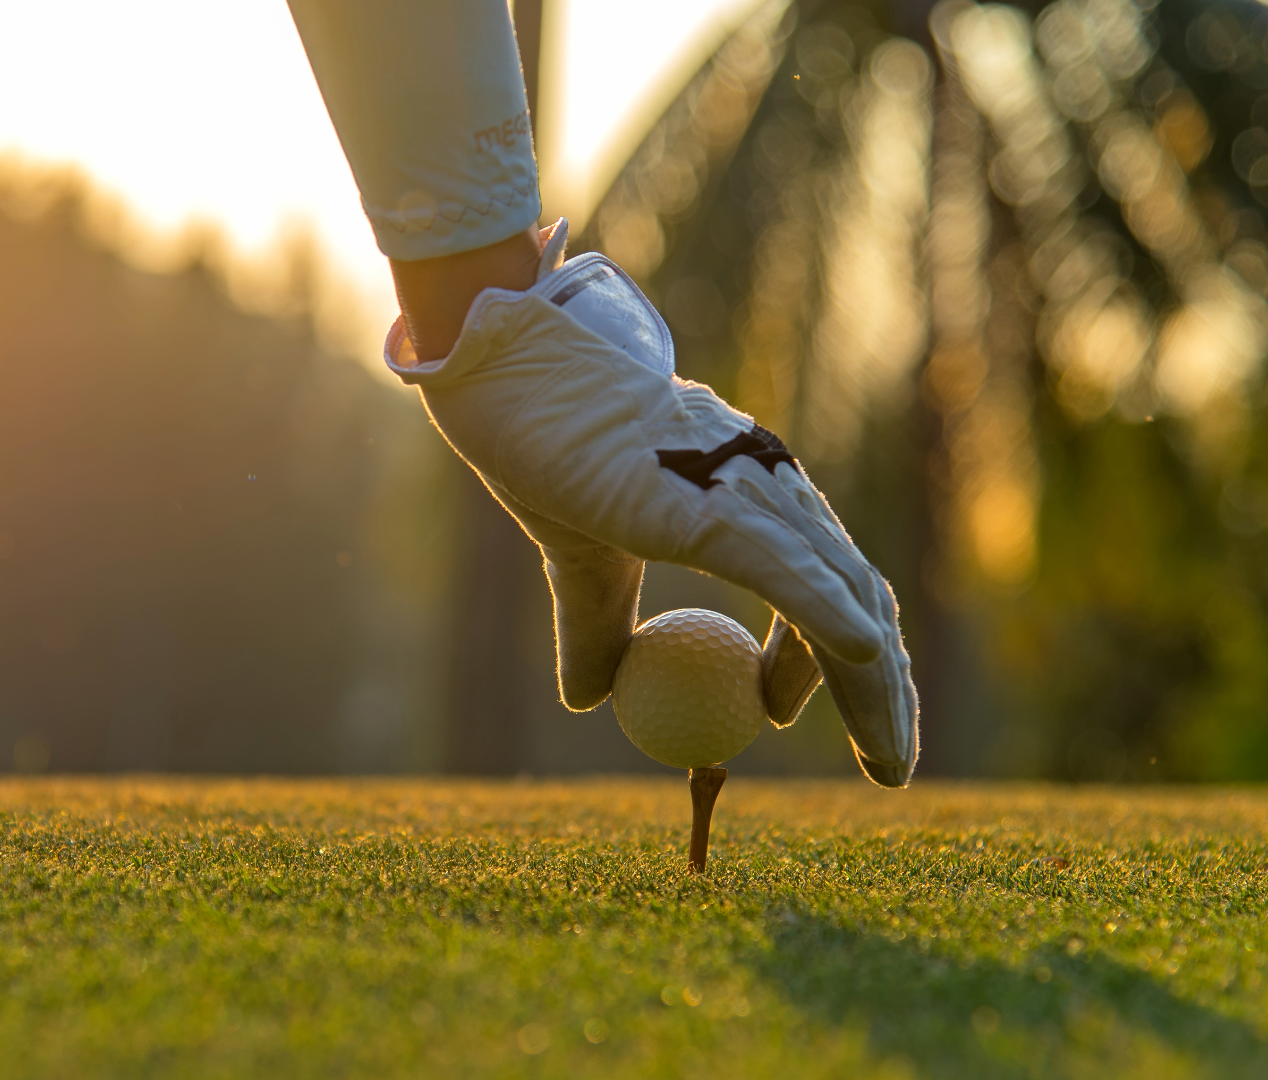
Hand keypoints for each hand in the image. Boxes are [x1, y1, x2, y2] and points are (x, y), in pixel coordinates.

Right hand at [385, 227, 918, 785]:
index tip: (776, 716)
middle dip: (884, 693)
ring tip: (888, 765)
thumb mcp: (579, 559)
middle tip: (888, 770)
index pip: (824, 587)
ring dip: (874, 689)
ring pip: (842, 600)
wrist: (511, 374)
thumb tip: (588, 699)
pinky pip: (790, 572)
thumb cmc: (544, 447)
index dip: (825, 664)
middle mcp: (771, 489)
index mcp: (748, 496)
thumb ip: (595, 626)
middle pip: (858, 601)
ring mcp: (752, 492)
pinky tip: (863, 660)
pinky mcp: (717, 504)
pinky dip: (830, 621)